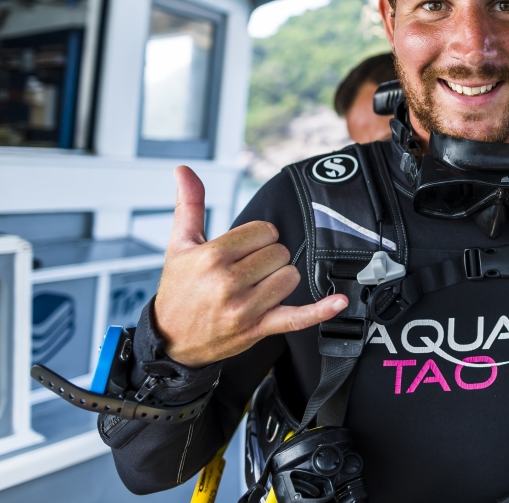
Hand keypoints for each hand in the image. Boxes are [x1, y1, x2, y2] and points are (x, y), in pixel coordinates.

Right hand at [154, 166, 347, 367]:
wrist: (170, 338)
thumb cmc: (178, 289)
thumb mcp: (178, 244)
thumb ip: (189, 203)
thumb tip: (183, 169)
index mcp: (211, 256)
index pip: (264, 231)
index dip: (258, 237)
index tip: (243, 248)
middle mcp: (228, 282)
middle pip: (279, 253)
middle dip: (267, 258)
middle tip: (245, 270)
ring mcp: (244, 308)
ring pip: (289, 277)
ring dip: (279, 279)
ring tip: (255, 287)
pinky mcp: (257, 328)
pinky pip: (297, 318)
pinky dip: (320, 311)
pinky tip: (337, 301)